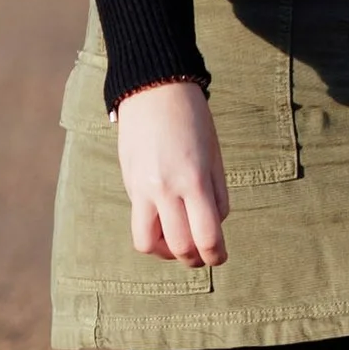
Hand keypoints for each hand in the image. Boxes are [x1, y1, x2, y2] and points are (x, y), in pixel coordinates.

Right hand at [116, 79, 230, 267]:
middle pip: (180, 246)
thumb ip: (216, 194)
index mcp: (195, 180)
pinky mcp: (129, 184)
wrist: (154, 90)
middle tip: (203, 257)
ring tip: (178, 244)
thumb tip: (213, 226)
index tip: (219, 257)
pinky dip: (152, 233)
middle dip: (195, 259)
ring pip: (149, 243)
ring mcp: (143, 189)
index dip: (216, 255)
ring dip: (166, 252)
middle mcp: (166, 189)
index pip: (206, 236)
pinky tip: (164, 224)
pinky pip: (138, 223)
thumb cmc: (193, 121)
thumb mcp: (214, 156)